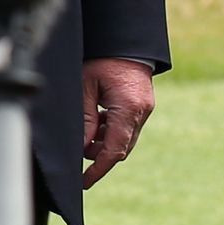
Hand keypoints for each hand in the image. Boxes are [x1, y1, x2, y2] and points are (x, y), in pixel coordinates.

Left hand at [81, 59, 155, 187]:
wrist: (126, 42)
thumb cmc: (102, 60)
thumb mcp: (85, 87)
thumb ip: (85, 119)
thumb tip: (81, 148)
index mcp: (128, 108)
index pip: (113, 150)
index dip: (98, 169)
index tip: (84, 182)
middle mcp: (140, 113)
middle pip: (120, 148)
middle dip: (98, 155)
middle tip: (79, 155)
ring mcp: (144, 110)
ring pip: (123, 139)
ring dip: (104, 141)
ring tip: (87, 129)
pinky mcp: (142, 107)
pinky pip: (126, 128)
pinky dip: (110, 130)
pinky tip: (97, 120)